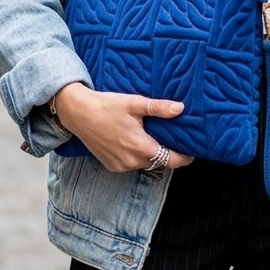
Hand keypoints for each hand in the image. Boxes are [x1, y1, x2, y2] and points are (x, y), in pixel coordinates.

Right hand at [52, 82, 194, 172]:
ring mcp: (121, 166)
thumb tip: (180, 109)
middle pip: (160, 161)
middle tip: (168, 135)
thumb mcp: (134, 103)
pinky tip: (132, 140)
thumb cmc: (106, 106)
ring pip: (145, 163)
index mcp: (141, 148)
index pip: (173, 161)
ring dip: (150, 153)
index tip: (192, 149)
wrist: (77, 113)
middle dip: (166, 151)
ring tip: (149, 135)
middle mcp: (132, 162)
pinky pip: (131, 164)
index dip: (185, 157)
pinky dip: (136, 155)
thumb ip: (158, 108)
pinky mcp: (112, 166)